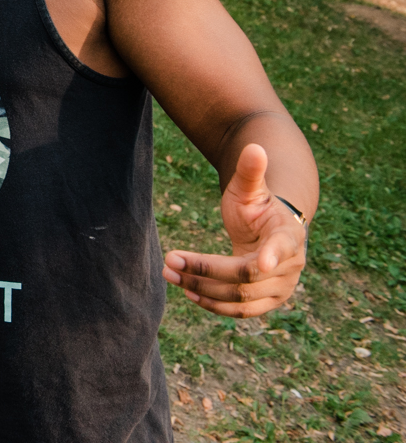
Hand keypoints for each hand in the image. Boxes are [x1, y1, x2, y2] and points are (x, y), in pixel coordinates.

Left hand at [163, 143, 307, 316]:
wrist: (268, 230)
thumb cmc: (257, 205)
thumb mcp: (251, 188)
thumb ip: (251, 171)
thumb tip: (254, 146)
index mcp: (289, 237)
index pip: (282, 249)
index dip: (271, 256)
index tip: (260, 263)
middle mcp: (290, 268)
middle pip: (246, 276)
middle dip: (206, 270)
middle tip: (169, 260)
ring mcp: (279, 289)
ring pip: (240, 298)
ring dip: (202, 289)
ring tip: (168, 274)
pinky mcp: (265, 303)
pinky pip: (239, 312)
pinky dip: (212, 305)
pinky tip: (187, 291)